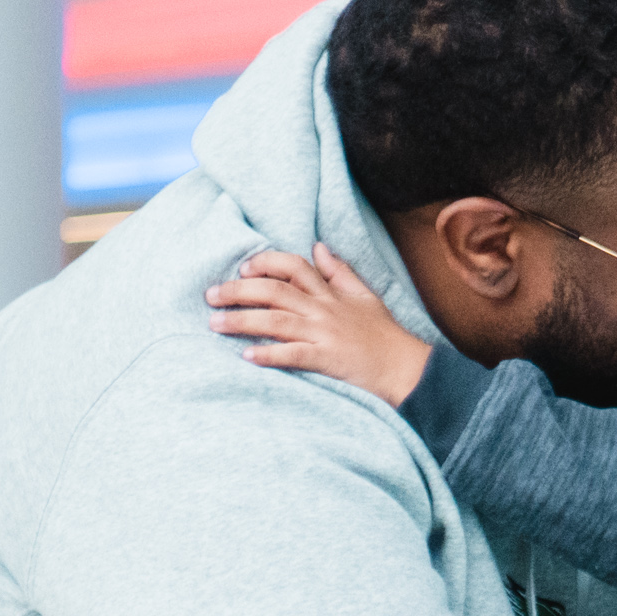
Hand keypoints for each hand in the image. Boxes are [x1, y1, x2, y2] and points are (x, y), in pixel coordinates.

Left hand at [207, 244, 431, 408]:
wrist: (406, 369)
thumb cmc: (383, 336)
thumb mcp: (365, 296)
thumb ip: (339, 272)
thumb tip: (318, 246)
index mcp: (330, 294)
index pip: (293, 267)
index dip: (265, 264)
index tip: (243, 269)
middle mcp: (324, 309)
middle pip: (274, 291)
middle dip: (238, 291)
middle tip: (210, 296)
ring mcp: (325, 334)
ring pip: (276, 321)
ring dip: (242, 321)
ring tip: (214, 324)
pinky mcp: (328, 359)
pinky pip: (293, 354)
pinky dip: (269, 354)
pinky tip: (247, 356)